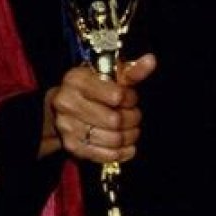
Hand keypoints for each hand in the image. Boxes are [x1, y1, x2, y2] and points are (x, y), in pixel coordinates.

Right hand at [39, 54, 154, 161]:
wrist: (63, 105)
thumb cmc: (92, 88)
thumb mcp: (110, 75)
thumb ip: (132, 71)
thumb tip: (151, 60)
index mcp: (77, 80)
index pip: (116, 96)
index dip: (130, 99)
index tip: (131, 99)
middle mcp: (67, 102)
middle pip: (115, 120)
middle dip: (132, 119)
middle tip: (134, 115)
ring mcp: (67, 126)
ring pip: (112, 139)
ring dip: (129, 136)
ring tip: (132, 129)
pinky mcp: (72, 146)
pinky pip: (104, 155)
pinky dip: (122, 153)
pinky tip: (128, 146)